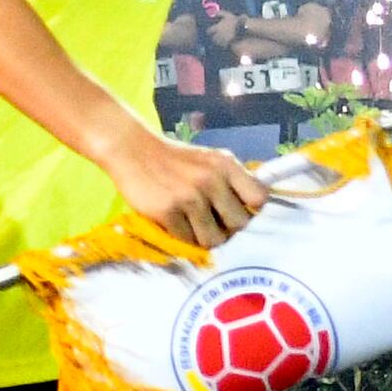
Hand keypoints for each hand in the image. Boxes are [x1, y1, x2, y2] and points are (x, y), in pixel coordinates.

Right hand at [102, 124, 269, 248]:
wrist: (132, 149)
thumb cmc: (175, 160)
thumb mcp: (210, 160)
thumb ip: (233, 180)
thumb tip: (255, 210)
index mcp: (225, 165)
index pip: (259, 199)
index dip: (253, 211)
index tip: (241, 212)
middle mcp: (211, 180)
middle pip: (239, 225)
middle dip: (229, 228)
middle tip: (215, 223)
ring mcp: (189, 197)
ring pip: (214, 239)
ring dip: (206, 237)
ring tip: (195, 225)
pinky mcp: (167, 211)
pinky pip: (187, 240)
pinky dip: (184, 237)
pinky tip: (176, 223)